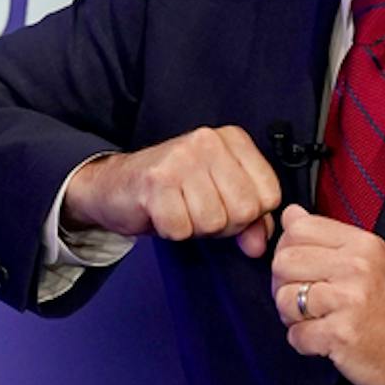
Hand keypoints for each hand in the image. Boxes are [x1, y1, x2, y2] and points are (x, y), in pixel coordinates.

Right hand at [62, 126, 282, 257]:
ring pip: (213, 221)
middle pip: (244, 210)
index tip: (223, 205)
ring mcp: (181, 159)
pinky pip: (181, 229)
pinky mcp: (155, 182)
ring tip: (179, 209)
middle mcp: (208, 141)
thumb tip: (258, 245)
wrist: (114, 184)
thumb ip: (250, 219)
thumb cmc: (171, 189)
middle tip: (197, 210)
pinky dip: (172, 231)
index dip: (249, 215)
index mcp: (231, 139)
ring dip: (195, 228)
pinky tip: (162, 213)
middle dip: (223, 224)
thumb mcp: (219, 196)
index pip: (270, 194)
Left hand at [270, 206, 384, 384]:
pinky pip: (295, 334)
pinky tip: (323, 341)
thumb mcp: (372, 261)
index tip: (298, 269)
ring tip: (314, 321)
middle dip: (283, 285)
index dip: (287, 250)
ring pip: (284, 298)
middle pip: (283, 262)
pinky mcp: (341, 334)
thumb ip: (330, 238)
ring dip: (291, 316)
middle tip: (302, 300)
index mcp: (363, 245)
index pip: (298, 228)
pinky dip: (303, 342)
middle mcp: (356, 267)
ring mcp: (349, 301)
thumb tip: (290, 214)